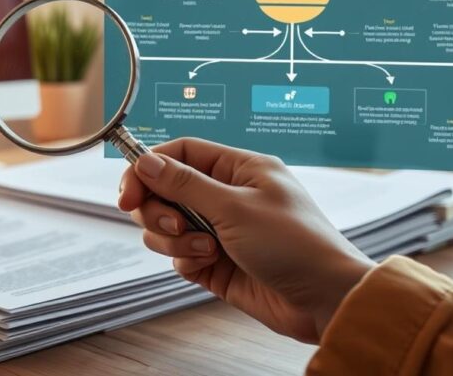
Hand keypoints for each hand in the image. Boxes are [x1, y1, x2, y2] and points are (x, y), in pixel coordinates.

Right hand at [118, 138, 372, 343]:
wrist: (324, 300)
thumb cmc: (294, 244)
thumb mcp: (234, 207)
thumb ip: (185, 184)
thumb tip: (146, 160)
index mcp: (238, 169)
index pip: (180, 153)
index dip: (148, 169)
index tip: (128, 193)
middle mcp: (226, 195)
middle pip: (165, 190)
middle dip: (159, 210)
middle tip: (173, 227)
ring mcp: (219, 229)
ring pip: (167, 225)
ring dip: (175, 239)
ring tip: (206, 250)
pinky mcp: (215, 262)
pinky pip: (180, 255)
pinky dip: (187, 260)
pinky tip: (212, 265)